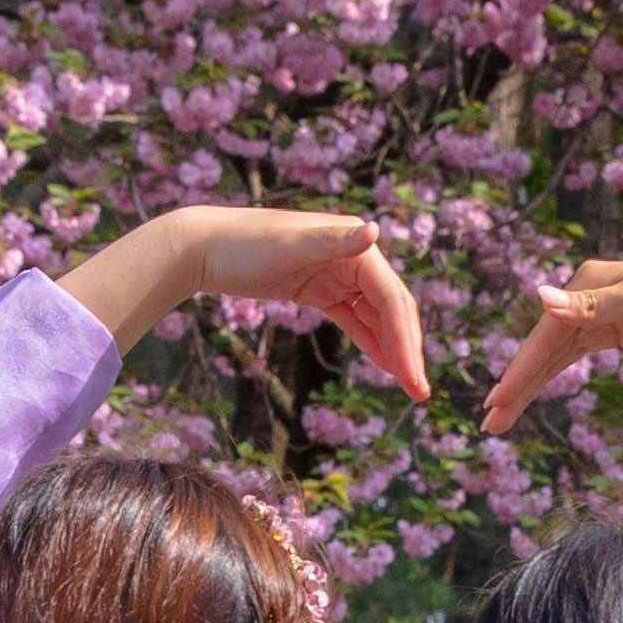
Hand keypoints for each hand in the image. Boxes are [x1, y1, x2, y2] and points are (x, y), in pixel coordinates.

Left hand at [56, 205, 431, 399]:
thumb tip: (374, 230)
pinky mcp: (320, 288)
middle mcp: (354, 256)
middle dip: (408, 349)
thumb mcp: (291, 245)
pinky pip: (354, 317)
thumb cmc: (245, 244)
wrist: (203, 246)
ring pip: (377, 316)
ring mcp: (337, 273)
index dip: (406, 340)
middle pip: (392, 308)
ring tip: (409, 386)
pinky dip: (370, 340)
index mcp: (355, 245)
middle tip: (420, 392)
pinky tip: (383, 364)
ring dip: (394, 349)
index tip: (412, 379)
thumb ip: (334, 241)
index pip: (392, 299)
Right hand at [482, 258, 622, 436]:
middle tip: (490, 423)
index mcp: (585, 280)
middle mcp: (583, 293)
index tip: (498, 402)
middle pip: (542, 347)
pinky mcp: (609, 329)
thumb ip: (589, 304)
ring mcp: (595, 312)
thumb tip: (540, 298)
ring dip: (527, 385)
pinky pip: (570, 356)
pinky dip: (550, 375)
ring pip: (552, 356)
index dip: (520, 370)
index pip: (545, 334)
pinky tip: (530, 393)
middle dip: (516, 385)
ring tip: (501, 418)